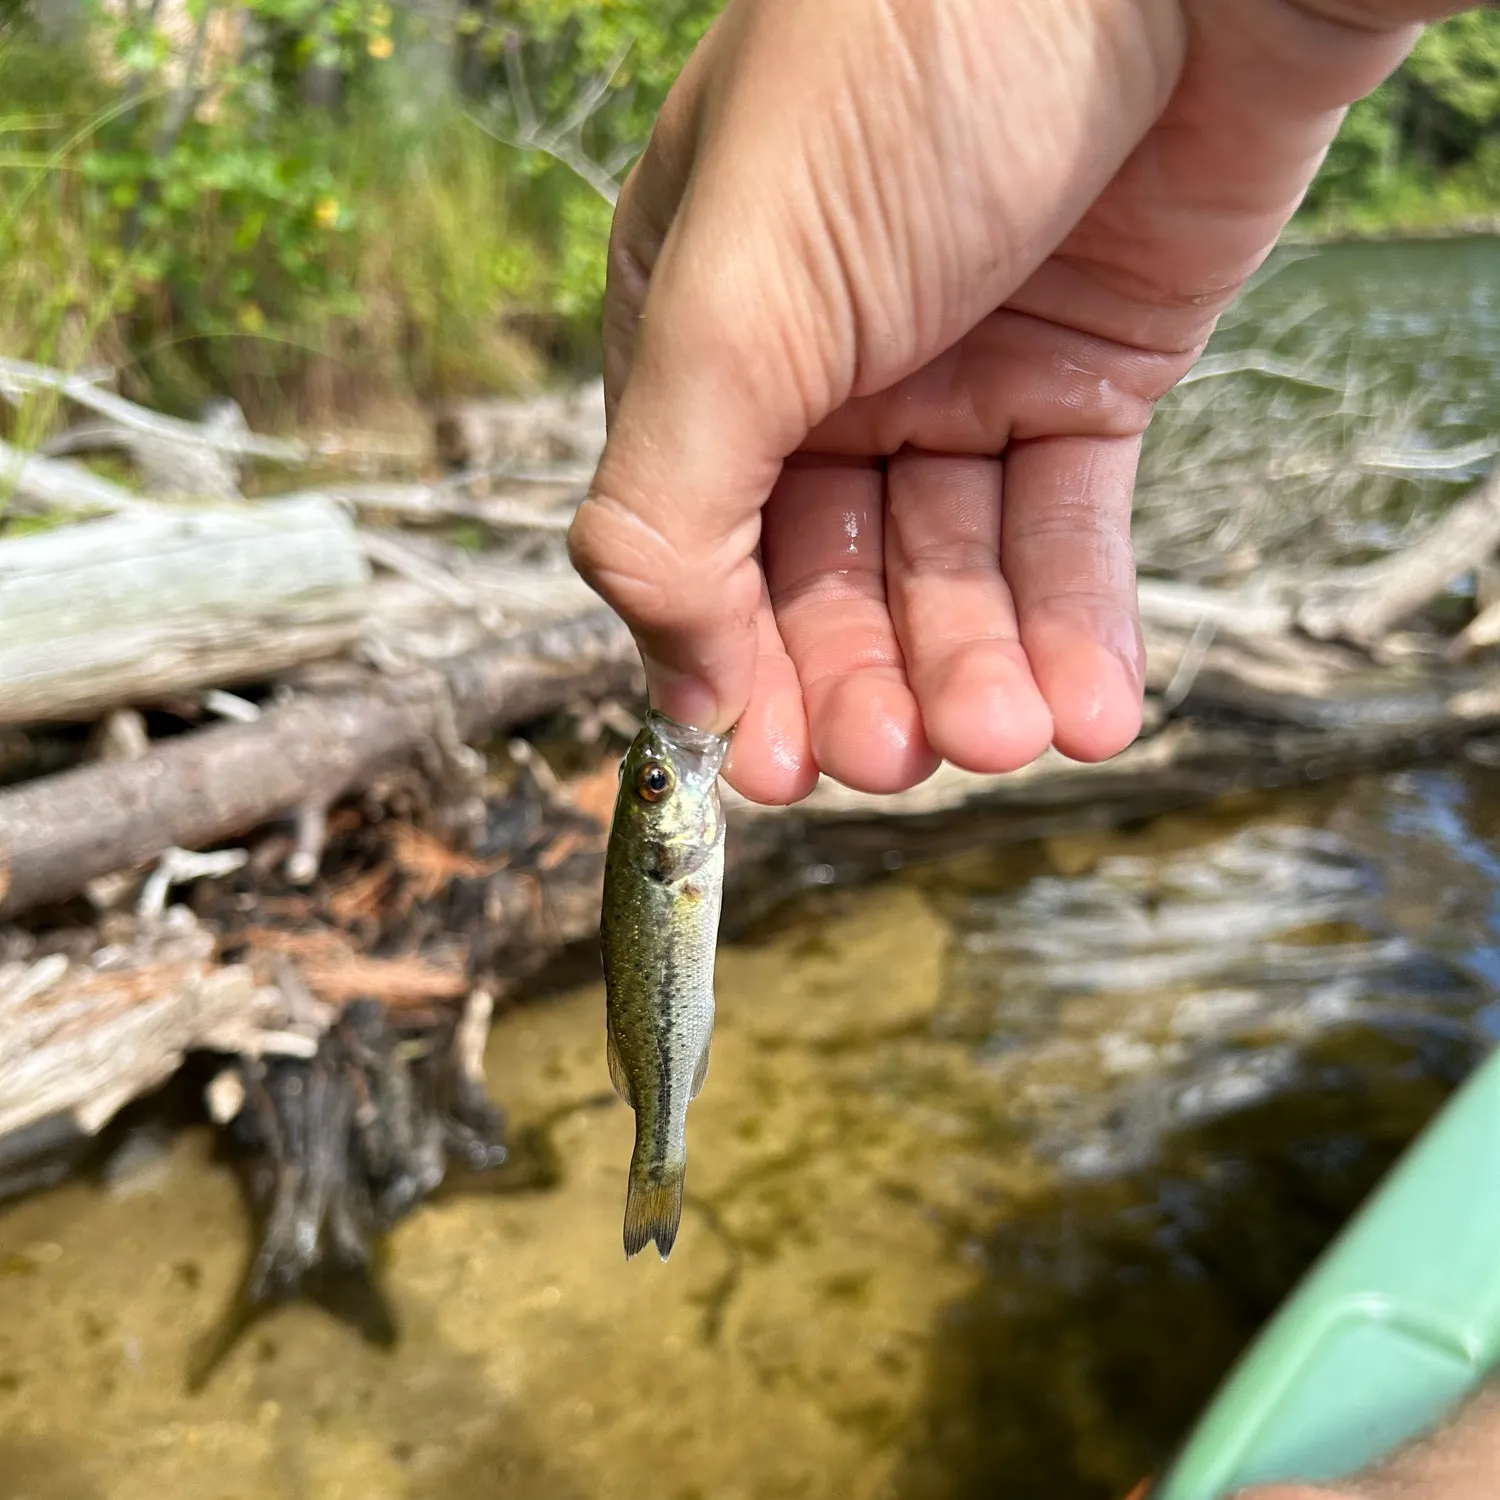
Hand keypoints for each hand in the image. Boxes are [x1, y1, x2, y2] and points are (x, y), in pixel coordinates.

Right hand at [569, 0, 1458, 803]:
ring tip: (1005, 739)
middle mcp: (822, 368)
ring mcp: (956, 377)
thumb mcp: (739, 293)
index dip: (728, 656)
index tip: (765, 763)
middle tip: (890, 757)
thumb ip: (669, 489)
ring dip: (974, 669)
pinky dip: (1075, 625)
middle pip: (825, 574)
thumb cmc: (913, 67)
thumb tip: (669, 677)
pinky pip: (1065, 530)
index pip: (694, 535)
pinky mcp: (1082, 380)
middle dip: (857, 678)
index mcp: (701, 335)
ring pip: (949, 570)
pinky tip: (1088, 712)